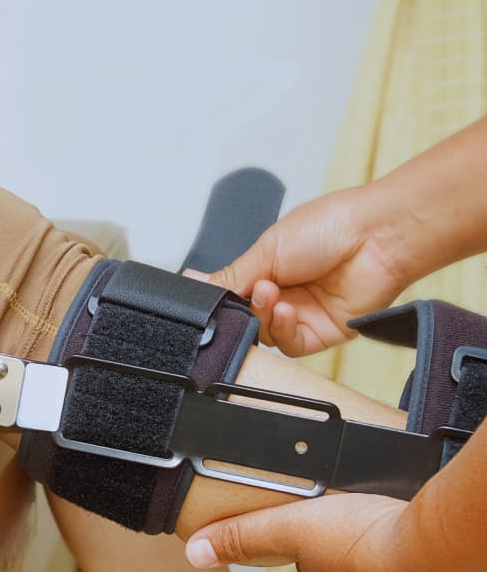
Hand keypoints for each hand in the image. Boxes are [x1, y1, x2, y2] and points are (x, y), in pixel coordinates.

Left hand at [183, 492, 484, 571]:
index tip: (336, 522)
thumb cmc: (365, 541)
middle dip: (359, 558)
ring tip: (400, 540)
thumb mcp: (291, 526)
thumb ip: (243, 536)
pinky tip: (425, 561)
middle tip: (371, 527)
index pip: (315, 569)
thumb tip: (192, 551)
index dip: (323, 543)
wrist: (439, 562)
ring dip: (393, 571)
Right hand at [185, 187, 409, 355]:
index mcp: (269, 269)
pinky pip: (289, 345)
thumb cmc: (331, 226)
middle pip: (247, 318)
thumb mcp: (266, 249)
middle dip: (244, 308)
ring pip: (265, 334)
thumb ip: (231, 275)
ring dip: (263, 316)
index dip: (225, 299)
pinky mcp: (321, 334)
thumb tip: (195, 282)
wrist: (377, 235)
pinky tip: (285, 310)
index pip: (235, 296)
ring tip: (271, 293)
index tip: (215, 296)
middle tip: (250, 291)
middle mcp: (285, 293)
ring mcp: (302, 314)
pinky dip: (282, 330)